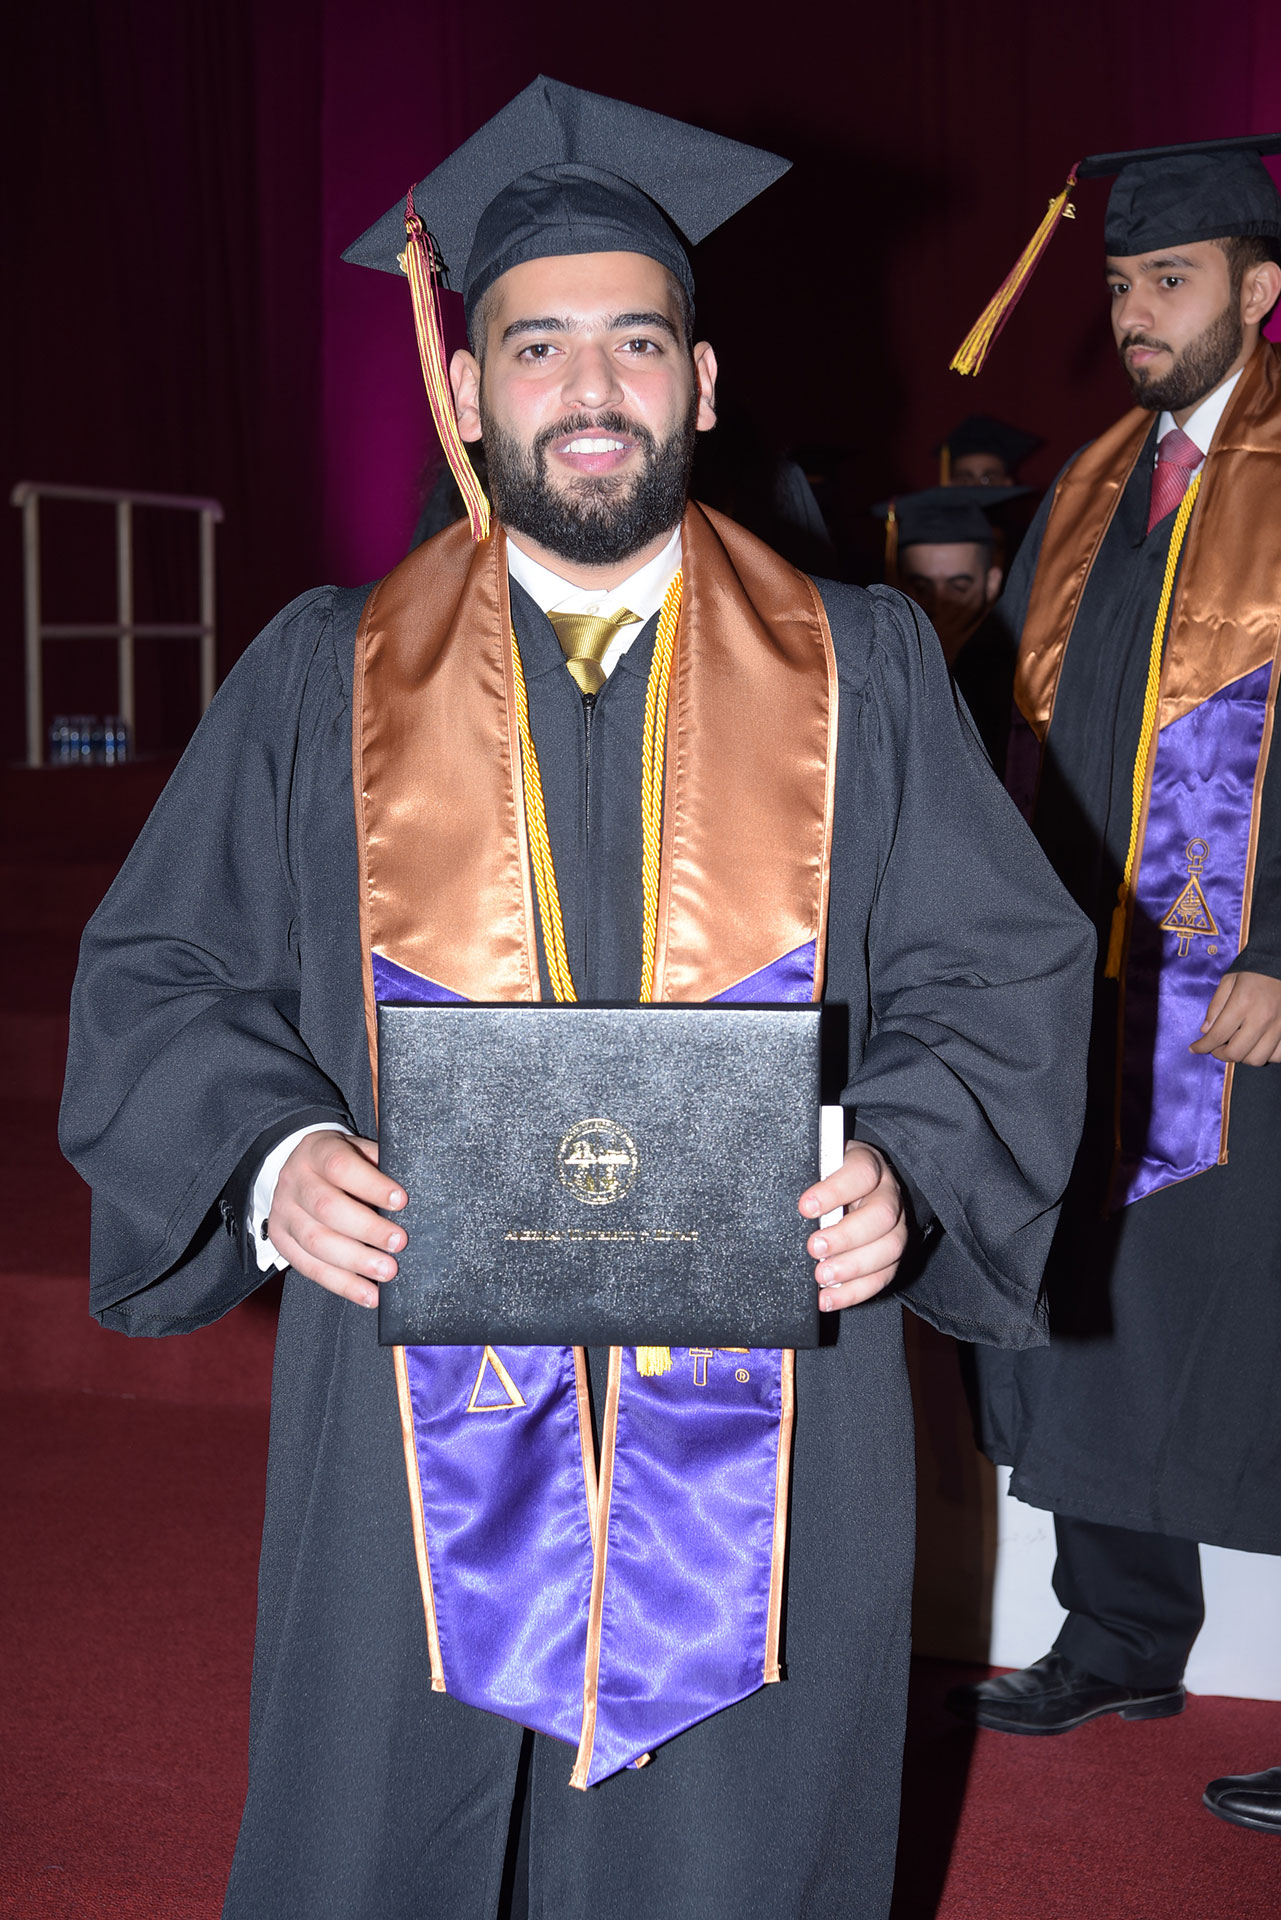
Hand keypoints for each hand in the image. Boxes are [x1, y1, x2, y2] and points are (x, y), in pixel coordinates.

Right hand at [268, 1133, 406, 1307]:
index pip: (341, 1167)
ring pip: (316, 1242)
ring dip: (356, 1262)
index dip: (371, 1185)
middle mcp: (295, 1181)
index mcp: (317, 1151)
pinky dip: (342, 1284)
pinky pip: (310, 1268)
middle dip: (367, 1229)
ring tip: (387, 1272)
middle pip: (327, 1208)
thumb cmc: (340, 1162)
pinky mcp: (282, 1241)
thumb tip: (413, 1183)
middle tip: (399, 1243)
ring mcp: (284, 1213)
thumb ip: (379, 1163)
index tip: (401, 1201)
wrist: (296, 1168)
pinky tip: (368, 1294)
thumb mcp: (357, 1150)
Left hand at [798, 1142, 907, 1312]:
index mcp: (868, 1165)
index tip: (805, 1207)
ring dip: (853, 1267)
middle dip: (846, 1236)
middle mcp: (888, 1194)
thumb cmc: (825, 1178)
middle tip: (814, 1248)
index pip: (861, 1173)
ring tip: (820, 1277)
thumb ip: (804, 1176)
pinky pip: (883, 1277)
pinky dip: (854, 1292)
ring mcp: (896, 1227)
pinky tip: (828, 1298)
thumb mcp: (816, 1167)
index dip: (835, 1191)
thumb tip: (775, 1194)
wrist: (849, 1192)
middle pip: (881, 1216)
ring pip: (889, 1249)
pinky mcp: (892, 1257)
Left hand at [1189, 970, 1280, 1064]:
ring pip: (1257, 1059)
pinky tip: (1258, 1045)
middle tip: (1216, 1047)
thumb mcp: (1229, 980)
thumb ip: (1216, 1006)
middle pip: (1236, 1053)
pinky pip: (1277, 1055)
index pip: (1217, 1035)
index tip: (1194, 1049)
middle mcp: (1261, 1018)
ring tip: (1236, 1045)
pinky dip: (1265, 1055)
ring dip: (1242, 1057)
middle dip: (1220, 1054)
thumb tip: (1205, 1031)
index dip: (1202, 1047)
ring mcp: (1279, 1026)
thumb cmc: (1255, 971)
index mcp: (1242, 1003)